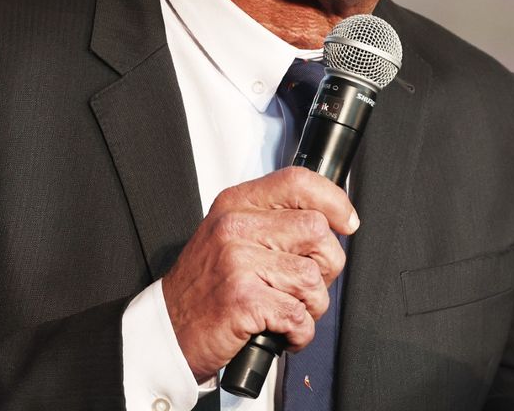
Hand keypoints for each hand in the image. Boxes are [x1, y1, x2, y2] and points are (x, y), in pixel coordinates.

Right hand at [161, 167, 358, 381]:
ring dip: (312, 305)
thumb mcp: (232, 237)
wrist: (166, 331)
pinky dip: (300, 332)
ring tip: (289, 310)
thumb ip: (274, 221)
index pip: (298, 182)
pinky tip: (283, 332)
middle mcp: (235, 227)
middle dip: (326, 265)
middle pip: (316, 231)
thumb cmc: (206, 287)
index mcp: (236, 205)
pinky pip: (299, 314)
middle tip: (306, 284)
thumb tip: (332, 219)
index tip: (347, 222)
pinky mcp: (243, 299)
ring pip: (313, 277)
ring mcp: (238, 262)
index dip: (333, 200)